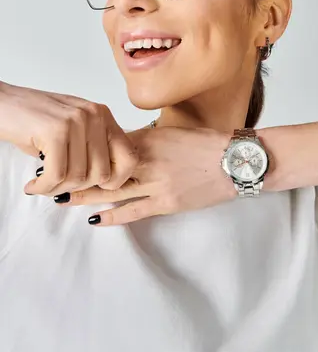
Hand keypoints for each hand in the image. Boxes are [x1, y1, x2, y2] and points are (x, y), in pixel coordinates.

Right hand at [0, 81, 136, 196]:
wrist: (2, 103)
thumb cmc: (35, 119)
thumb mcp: (74, 128)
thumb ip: (94, 148)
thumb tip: (108, 182)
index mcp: (103, 115)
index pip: (130, 157)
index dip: (117, 180)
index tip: (96, 186)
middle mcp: (94, 115)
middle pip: (103, 174)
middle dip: (79, 187)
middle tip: (60, 184)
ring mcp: (76, 121)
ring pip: (78, 177)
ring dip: (58, 188)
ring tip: (43, 183)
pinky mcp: (55, 131)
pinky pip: (57, 176)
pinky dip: (44, 187)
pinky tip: (34, 185)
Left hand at [60, 126, 236, 225]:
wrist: (236, 162)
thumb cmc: (207, 144)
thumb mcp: (173, 133)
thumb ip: (146, 139)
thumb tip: (122, 147)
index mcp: (149, 138)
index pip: (108, 144)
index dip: (84, 149)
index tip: (64, 151)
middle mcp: (148, 159)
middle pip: (102, 167)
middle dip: (74, 172)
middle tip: (48, 177)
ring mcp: (157, 183)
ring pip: (112, 190)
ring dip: (85, 194)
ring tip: (60, 198)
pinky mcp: (167, 203)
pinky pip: (134, 211)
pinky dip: (113, 215)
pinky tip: (94, 219)